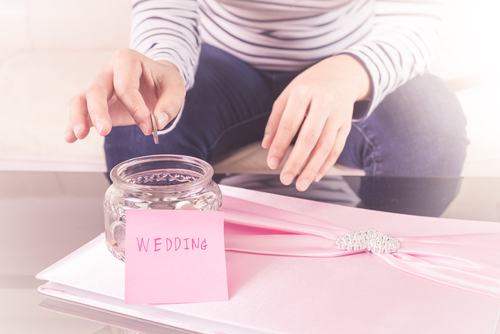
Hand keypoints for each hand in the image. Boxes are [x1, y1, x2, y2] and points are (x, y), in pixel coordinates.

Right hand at [65, 49, 184, 142]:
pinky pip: (80, 110)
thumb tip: (158, 122)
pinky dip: (74, 123)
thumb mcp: (176, 88)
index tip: (149, 127)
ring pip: (82, 98)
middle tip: (105, 131)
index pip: (126, 86)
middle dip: (99, 111)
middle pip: (97, 89)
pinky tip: (70, 138)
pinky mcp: (95, 102)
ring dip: (79, 117)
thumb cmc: (164, 82)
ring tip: (79, 135)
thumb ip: (170, 105)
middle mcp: (108, 70)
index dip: (136, 109)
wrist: (157, 80)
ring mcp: (99, 85)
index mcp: (128, 61)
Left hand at [262, 54, 370, 190]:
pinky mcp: (347, 124)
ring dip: (312, 168)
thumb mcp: (287, 96)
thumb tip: (267, 146)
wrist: (340, 75)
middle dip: (296, 161)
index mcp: (303, 93)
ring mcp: (338, 114)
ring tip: (301, 183)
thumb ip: (275, 121)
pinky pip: (337, 148)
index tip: (272, 163)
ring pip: (326, 146)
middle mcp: (323, 103)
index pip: (289, 124)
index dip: (280, 146)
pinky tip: (316, 175)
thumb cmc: (308, 88)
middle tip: (285, 179)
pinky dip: (327, 164)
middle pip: (309, 138)